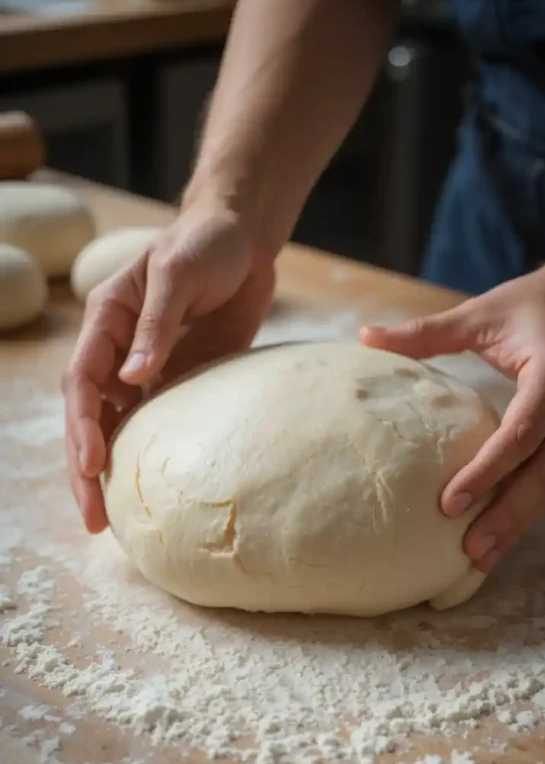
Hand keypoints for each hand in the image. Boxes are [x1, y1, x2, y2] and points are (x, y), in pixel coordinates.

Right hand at [63, 200, 274, 533]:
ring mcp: (145, 370)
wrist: (242, 242)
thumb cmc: (205, 244)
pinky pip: (155, 424)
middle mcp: (116, 352)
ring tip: (111, 521)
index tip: (91, 464)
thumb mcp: (177, 274)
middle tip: (93, 519)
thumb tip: (133, 377)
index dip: (83, 426)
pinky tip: (151, 493)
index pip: (82, 382)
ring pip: (117, 428)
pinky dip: (148, 458)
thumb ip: (156, 325)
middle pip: (90, 417)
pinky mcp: (175, 381)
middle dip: (85, 468)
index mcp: (105, 321)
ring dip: (111, 471)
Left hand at [361, 264, 544, 570]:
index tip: (450, 503)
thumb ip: (424, 332)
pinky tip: (501, 538)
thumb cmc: (527, 307)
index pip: (522, 433)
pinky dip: (528, 512)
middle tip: (469, 551)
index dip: (488, 471)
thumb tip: (365, 337)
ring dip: (519, 525)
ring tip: (481, 559)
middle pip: (544, 473)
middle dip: (507, 516)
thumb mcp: (479, 314)